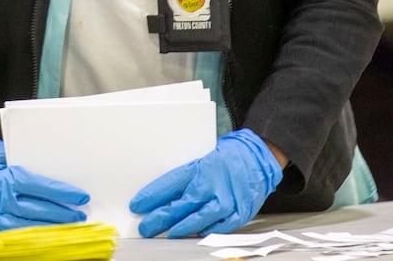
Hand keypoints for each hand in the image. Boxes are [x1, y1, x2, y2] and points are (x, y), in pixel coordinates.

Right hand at [0, 135, 88, 230]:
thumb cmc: (0, 166)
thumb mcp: (15, 163)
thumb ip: (35, 173)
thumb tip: (65, 185)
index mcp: (8, 179)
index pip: (42, 187)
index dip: (64, 193)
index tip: (81, 197)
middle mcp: (2, 199)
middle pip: (39, 210)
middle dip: (63, 214)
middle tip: (80, 215)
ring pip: (31, 226)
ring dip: (53, 228)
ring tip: (70, 227)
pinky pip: (20, 235)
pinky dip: (37, 236)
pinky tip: (50, 235)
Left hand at [129, 128, 282, 237]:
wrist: (256, 158)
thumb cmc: (225, 161)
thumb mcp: (199, 163)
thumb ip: (183, 181)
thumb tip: (162, 198)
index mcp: (198, 170)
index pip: (168, 184)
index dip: (150, 197)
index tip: (137, 206)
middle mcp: (211, 186)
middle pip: (180, 206)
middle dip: (160, 218)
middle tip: (146, 227)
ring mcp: (226, 201)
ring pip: (198, 219)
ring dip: (180, 228)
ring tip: (168, 234)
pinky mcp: (238, 213)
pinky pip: (219, 228)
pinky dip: (206, 232)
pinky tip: (196, 234)